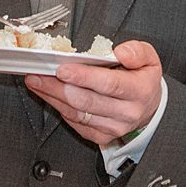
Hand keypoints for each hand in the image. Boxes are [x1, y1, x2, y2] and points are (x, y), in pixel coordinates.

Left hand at [24, 40, 162, 144]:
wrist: (149, 108)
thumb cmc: (143, 79)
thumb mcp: (149, 58)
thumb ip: (137, 51)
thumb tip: (121, 52)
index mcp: (139, 91)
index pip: (109, 84)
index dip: (83, 77)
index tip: (62, 69)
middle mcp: (126, 112)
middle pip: (86, 100)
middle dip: (57, 86)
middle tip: (38, 73)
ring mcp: (113, 127)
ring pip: (76, 113)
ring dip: (52, 96)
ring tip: (36, 81)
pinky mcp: (101, 136)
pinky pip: (75, 123)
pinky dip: (59, 108)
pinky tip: (48, 95)